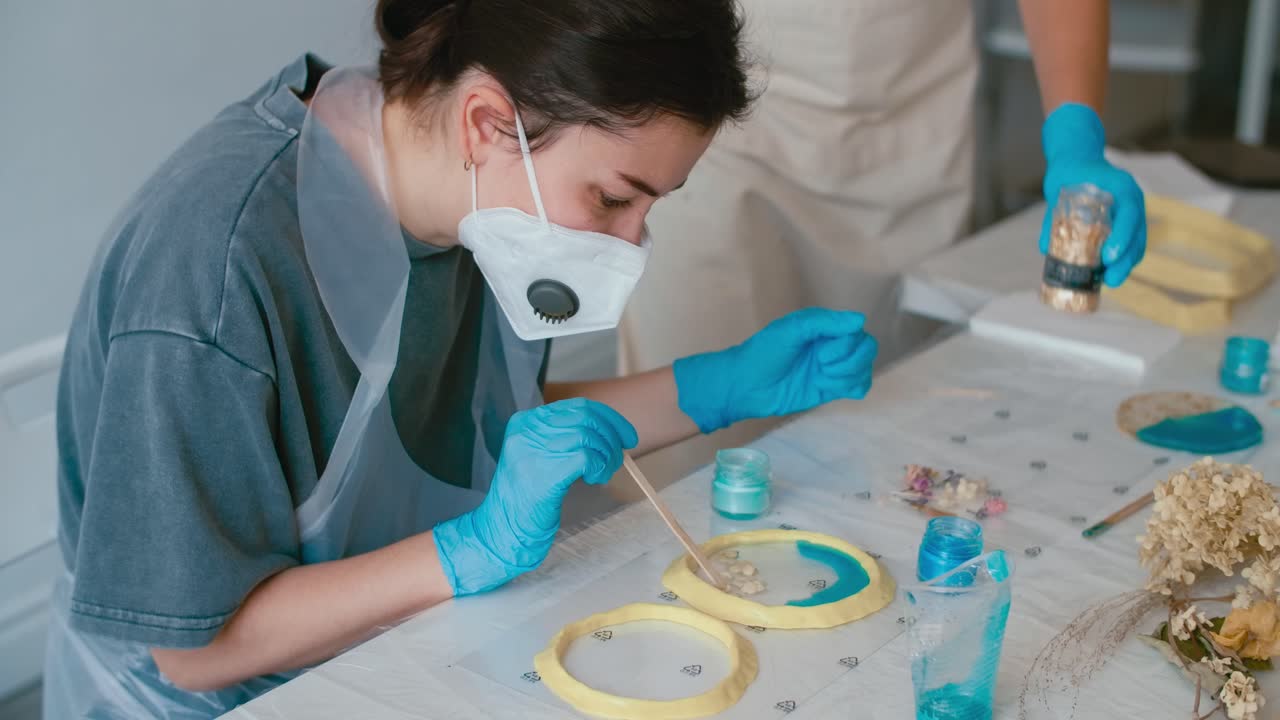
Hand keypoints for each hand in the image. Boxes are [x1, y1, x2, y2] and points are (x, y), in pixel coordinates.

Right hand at [433, 398, 636, 594]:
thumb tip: (608, 431)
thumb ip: (564, 438)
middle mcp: (526, 431)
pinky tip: (595, 479)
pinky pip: (587, 458)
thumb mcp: (539, 456)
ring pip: (588, 437)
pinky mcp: (545, 473)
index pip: (576, 406)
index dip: (607, 418)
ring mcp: (533, 451)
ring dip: (606, 455)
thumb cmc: (526, 496)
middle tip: (619, 456)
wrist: (502, 529)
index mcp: (524, 422)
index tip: (625, 434)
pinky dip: (600, 467)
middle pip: (586, 418)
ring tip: (604, 472)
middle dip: (612, 436)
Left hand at [672, 308, 877, 433]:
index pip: (856, 331)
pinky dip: (854, 387)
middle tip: (822, 365)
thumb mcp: (790, 330)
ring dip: (848, 375)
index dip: (846, 344)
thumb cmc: (763, 353)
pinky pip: (860, 386)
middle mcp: (831, 345)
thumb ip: (824, 322)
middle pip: (866, 348)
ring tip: (821, 379)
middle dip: (850, 360)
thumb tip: (860, 320)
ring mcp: (832, 368)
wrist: (746, 386)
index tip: (822, 354)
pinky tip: (832, 387)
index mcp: (822, 328)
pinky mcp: (830, 388)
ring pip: (864, 368)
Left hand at [1040, 103, 1145, 286]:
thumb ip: (1053, 218)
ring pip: (1138, 240)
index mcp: (1122, 187)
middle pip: (1138, 232)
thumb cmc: (1069, 173)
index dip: (1122, 237)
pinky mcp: (1126, 220)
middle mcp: (1132, 198)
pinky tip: (1110, 273)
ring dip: (1127, 263)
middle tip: (1111, 279)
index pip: (1130, 214)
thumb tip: (1045, 249)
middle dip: (1126, 259)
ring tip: (1111, 281)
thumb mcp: (1058, 190)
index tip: (1108, 257)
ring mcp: (1132, 210)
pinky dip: (1123, 258)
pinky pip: (1131, 242)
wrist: (1078, 159)